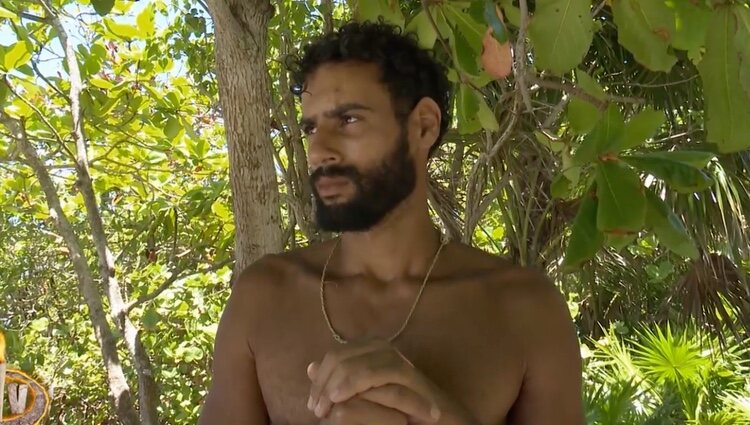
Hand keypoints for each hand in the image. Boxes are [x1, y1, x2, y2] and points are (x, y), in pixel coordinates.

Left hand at [307, 339, 476, 424]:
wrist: (443, 422)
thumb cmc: (400, 412)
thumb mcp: (362, 398)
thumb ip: (340, 382)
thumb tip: (310, 367)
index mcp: (371, 351)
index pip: (335, 355)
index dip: (319, 378)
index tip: (312, 403)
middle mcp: (384, 350)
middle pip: (342, 356)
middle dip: (324, 383)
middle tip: (317, 410)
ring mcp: (399, 362)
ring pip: (357, 363)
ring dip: (337, 386)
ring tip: (327, 408)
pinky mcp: (411, 378)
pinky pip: (379, 374)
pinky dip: (356, 384)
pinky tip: (341, 400)